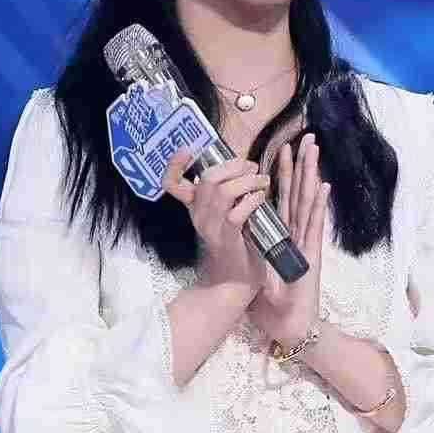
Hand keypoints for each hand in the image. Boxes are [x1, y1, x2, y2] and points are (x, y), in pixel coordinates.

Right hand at [160, 148, 271, 296]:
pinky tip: (261, 198)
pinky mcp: (228, 238)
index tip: (187, 150)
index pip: (172, 184)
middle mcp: (199, 215)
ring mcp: (211, 227)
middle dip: (233, 166)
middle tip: (252, 168)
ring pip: (223, 192)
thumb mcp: (226, 214)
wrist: (236, 281)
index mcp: (195, 207)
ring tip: (261, 182)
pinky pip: (236, 213)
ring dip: (247, 181)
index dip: (174, 164)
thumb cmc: (237, 244)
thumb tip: (243, 166)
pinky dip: (252, 200)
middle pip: (207, 179)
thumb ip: (228, 193)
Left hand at [245, 133, 329, 347]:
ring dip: (310, 176)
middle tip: (305, 138)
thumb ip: (249, 252)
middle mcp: (296, 235)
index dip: (282, 175)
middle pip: (297, 193)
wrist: (290, 326)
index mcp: (282, 237)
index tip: (280, 151)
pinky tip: (323, 186)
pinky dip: (319, 206)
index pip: (281, 199)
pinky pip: (314, 226)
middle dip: (300, 165)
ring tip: (313, 150)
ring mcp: (305, 243)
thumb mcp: (254, 271)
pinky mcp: (311, 255)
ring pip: (307, 202)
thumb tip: (234, 239)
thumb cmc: (272, 304)